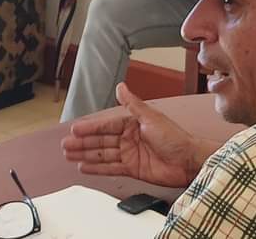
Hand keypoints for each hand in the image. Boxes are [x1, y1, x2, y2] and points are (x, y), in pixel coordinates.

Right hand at [61, 83, 201, 187]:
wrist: (189, 161)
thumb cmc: (175, 137)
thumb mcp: (151, 117)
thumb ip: (133, 104)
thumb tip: (120, 86)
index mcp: (132, 124)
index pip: (106, 125)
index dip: (90, 128)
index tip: (75, 129)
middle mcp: (128, 138)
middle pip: (100, 141)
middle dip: (83, 143)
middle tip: (66, 145)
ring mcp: (129, 154)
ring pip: (102, 154)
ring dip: (86, 155)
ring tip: (69, 155)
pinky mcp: (132, 169)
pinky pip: (111, 168)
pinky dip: (97, 168)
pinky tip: (84, 167)